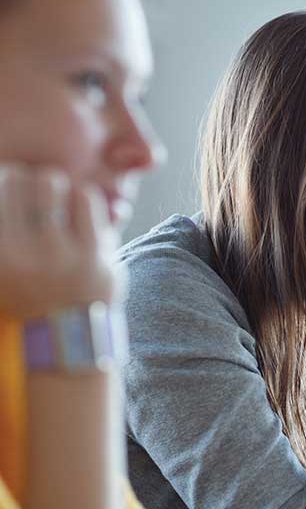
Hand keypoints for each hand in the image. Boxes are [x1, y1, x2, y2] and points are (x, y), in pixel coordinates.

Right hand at [0, 164, 119, 318]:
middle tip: (38, 194)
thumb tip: (6, 174)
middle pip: (24, 179)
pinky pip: (87, 200)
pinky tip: (81, 212)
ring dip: (58, 188)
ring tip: (59, 203)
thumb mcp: (2, 266)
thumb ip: (7, 226)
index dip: (8, 177)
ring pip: (55, 184)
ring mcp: (60, 254)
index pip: (0, 184)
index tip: (14, 183)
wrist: (64, 334)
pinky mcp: (93, 255)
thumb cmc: (26, 290)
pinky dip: (82, 198)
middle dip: (30, 180)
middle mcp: (21, 253)